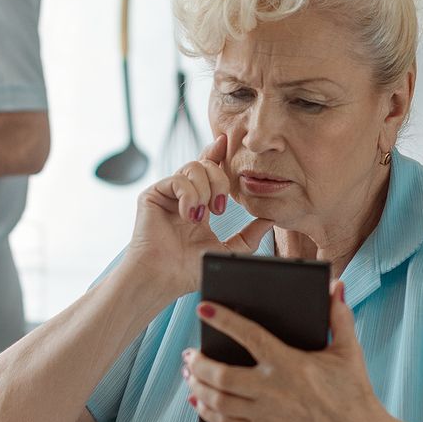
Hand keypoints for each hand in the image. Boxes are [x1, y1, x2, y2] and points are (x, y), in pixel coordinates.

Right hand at [124, 134, 275, 298]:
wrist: (164, 278)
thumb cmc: (189, 269)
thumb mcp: (227, 250)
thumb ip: (249, 236)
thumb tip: (270, 220)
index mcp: (199, 204)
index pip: (209, 170)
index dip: (217, 154)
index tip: (228, 144)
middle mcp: (182, 195)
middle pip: (206, 164)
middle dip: (220, 181)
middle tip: (220, 208)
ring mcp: (167, 194)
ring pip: (193, 167)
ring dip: (205, 190)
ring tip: (203, 215)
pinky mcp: (152, 194)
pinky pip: (177, 179)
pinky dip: (189, 195)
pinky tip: (189, 214)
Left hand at [183, 281, 391, 421]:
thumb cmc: (353, 392)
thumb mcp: (349, 351)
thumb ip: (339, 317)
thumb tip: (336, 286)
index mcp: (289, 364)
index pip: (249, 336)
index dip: (223, 320)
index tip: (203, 308)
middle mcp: (272, 390)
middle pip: (222, 375)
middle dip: (198, 363)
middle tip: (189, 353)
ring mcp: (266, 414)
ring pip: (218, 401)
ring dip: (197, 386)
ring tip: (189, 374)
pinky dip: (206, 413)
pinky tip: (198, 402)